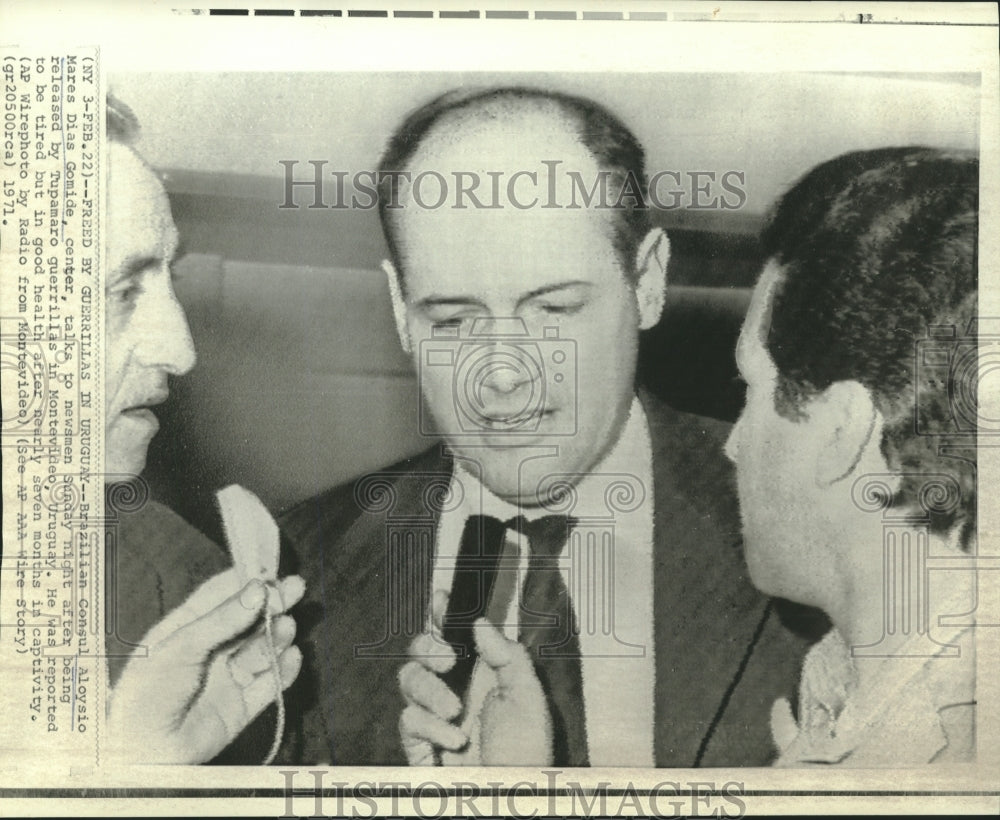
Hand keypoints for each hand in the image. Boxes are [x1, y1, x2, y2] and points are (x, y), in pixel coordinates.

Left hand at [107, 567, 304, 763]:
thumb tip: (258, 589)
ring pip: (261, 649)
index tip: (271, 570)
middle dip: (272, 604)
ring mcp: (227, 677)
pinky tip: (291, 657)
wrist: (142, 754)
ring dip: (276, 636)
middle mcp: (210, 649)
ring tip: (287, 627)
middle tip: (295, 588)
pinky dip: (284, 670)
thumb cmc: (149, 692)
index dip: (246, 581)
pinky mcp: (241, 706)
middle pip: (248, 620)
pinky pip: (269, 684)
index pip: (221, 595)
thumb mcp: (181, 646)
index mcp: (187, 628)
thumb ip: (223, 619)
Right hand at [398, 591, 550, 765]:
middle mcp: (456, 688)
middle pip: (422, 650)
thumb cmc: (526, 754)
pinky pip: (408, 719)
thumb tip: (480, 623)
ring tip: (455, 712)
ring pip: (408, 679)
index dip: (443, 614)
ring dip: (430, 691)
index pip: (456, 635)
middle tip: (447, 660)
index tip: (441, 599)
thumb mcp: (529, 699)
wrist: (510, 799)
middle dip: (428, 647)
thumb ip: (507, 655)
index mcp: (483, 673)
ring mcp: (435, 715)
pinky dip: (430, 727)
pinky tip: (453, 740)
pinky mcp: (419, 743)